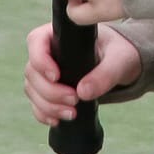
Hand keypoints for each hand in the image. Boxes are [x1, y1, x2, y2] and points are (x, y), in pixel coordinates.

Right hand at [23, 21, 141, 126]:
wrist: (122, 63)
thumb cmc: (120, 52)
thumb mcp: (120, 59)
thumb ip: (105, 73)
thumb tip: (83, 92)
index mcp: (61, 34)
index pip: (36, 41)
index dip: (40, 60)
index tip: (57, 76)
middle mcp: (48, 51)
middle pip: (32, 71)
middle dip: (50, 91)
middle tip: (74, 100)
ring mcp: (45, 71)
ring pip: (32, 89)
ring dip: (48, 105)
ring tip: (72, 114)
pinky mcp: (49, 90)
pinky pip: (36, 103)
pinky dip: (44, 114)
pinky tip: (58, 120)